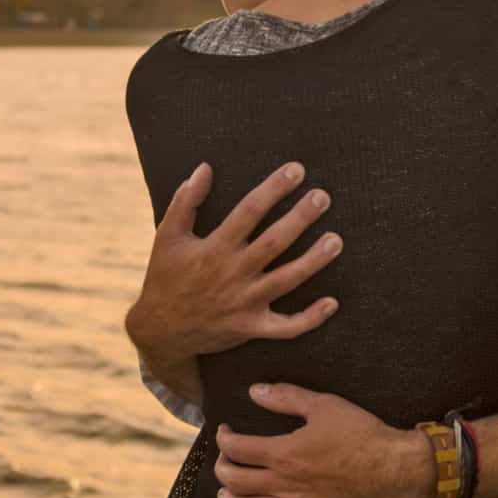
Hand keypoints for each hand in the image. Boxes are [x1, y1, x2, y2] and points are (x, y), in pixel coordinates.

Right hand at [124, 161, 343, 365]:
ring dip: (313, 261)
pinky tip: (332, 302)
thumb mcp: (167, 236)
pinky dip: (309, 318)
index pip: (249, 212)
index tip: (296, 171)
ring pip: (286, 281)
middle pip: (274, 243)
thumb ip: (186, 201)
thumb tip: (205, 168)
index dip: (274, 189)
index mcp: (213, 248)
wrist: (161, 330)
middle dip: (300, 218)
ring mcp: (244, 303)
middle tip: (323, 197)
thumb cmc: (165, 276)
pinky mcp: (251, 327)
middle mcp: (232, 274)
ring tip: (336, 240)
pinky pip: (285, 327)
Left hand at [212, 383, 433, 497]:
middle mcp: (284, 484)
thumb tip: (255, 391)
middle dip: (222, 468)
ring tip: (225, 492)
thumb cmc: (362, 434)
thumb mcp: (324, 405)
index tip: (225, 431)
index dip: (222, 439)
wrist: (396, 469)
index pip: (236, 449)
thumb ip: (286, 397)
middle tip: (225, 459)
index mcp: (283, 454)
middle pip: (235, 482)